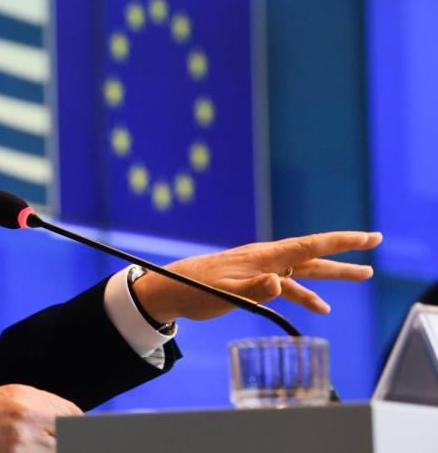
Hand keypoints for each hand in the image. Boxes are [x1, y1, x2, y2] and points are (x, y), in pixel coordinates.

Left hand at [132, 231, 380, 323]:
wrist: (169, 289)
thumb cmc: (195, 290)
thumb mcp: (225, 294)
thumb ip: (256, 290)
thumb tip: (281, 283)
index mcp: (264, 257)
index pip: (310, 245)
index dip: (341, 241)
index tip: (368, 237)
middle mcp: (266, 258)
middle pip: (313, 255)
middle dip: (345, 252)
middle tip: (375, 247)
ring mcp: (261, 268)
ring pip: (304, 270)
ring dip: (331, 274)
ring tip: (362, 275)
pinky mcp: (253, 279)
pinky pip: (287, 286)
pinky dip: (304, 295)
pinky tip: (319, 307)